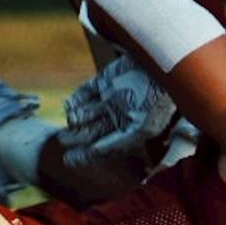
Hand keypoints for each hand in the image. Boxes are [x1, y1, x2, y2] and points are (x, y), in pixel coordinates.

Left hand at [58, 54, 178, 165]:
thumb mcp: (143, 128)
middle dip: (76, 137)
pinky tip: (68, 106)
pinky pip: (86, 93)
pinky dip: (76, 100)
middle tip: (63, 139)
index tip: (68, 159)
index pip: (104, 146)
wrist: (161, 65)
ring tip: (71, 120)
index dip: (86, 154)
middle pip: (92, 131)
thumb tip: (96, 151)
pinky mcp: (105, 80)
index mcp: (129, 130)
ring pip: (87, 113)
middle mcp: (119, 115)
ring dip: (76, 119)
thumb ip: (120, 142)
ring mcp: (111, 97)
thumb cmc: (157, 99)